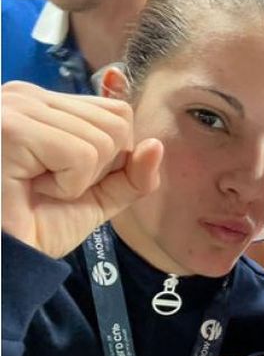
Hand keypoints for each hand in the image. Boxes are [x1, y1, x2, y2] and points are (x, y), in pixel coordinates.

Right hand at [2, 81, 162, 257]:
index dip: (111, 157)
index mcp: (47, 103)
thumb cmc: (37, 224)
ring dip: (79, 181)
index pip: (118, 113)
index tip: (69, 177)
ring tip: (38, 187)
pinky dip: (67, 185)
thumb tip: (157, 145)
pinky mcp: (12, 129)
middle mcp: (29, 95)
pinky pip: (81, 155)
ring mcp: (18, 107)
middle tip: (51, 184)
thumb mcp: (99, 196)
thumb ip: (132, 173)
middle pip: (116, 123)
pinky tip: (32, 188)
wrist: (6, 260)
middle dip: (98, 170)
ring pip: (103, 140)